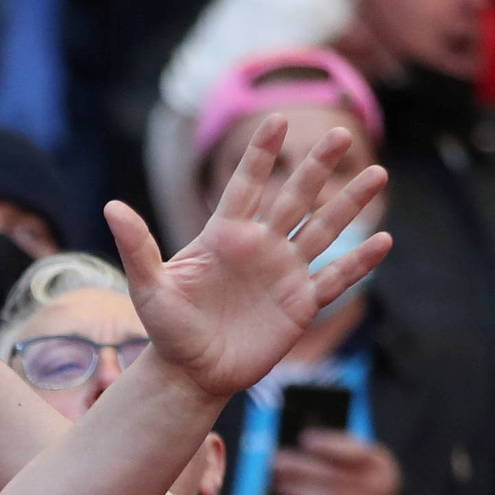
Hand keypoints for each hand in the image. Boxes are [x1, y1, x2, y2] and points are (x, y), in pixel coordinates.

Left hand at [114, 116, 390, 402]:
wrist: (190, 375)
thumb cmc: (166, 331)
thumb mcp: (149, 288)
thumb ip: (136, 246)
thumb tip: (110, 205)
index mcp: (224, 236)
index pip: (246, 186)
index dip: (261, 154)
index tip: (277, 118)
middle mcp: (259, 247)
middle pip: (294, 198)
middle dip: (317, 168)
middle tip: (340, 135)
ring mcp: (283, 273)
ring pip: (321, 230)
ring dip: (349, 204)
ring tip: (378, 173)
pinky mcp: (299, 304)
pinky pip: (334, 279)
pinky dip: (358, 262)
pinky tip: (383, 240)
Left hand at [268, 431, 400, 494]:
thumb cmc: (361, 476)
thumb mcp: (360, 458)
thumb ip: (335, 449)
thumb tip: (301, 442)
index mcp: (381, 463)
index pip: (356, 452)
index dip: (329, 445)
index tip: (304, 439)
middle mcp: (380, 488)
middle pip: (336, 477)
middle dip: (302, 468)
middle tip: (276, 462)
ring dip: (298, 492)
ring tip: (276, 484)